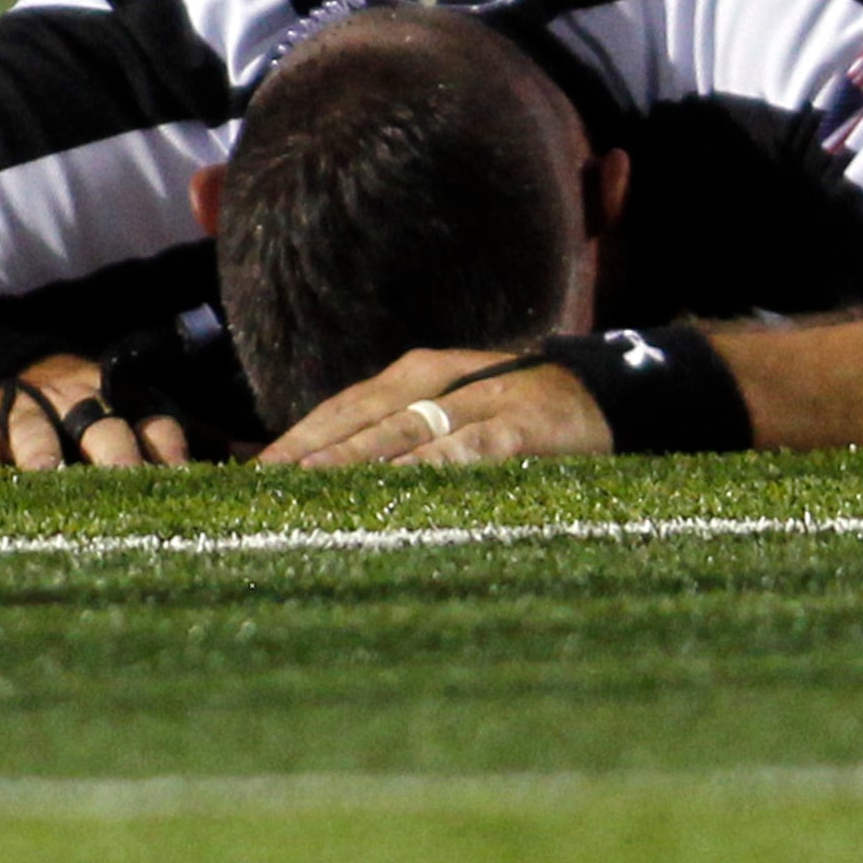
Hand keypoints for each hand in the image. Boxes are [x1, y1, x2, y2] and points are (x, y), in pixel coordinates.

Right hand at [0, 353, 191, 469]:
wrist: (16, 374)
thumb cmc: (98, 412)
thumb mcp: (144, 417)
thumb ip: (198, 440)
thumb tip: (264, 462)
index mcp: (127, 403)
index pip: (156, 422)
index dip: (170, 447)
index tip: (185, 477)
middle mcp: (81, 403)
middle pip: (102, 426)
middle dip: (115, 453)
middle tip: (127, 482)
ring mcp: (28, 413)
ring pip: (36, 428)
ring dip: (41, 449)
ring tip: (43, 474)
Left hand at [256, 348, 614, 467]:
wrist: (612, 397)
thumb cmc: (520, 416)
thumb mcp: (455, 412)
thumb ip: (398, 438)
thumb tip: (320, 473)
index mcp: (418, 372)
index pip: (343, 406)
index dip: (295, 438)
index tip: (251, 474)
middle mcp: (442, 380)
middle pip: (361, 416)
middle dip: (309, 450)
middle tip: (263, 485)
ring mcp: (481, 402)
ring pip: (404, 430)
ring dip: (354, 458)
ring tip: (309, 484)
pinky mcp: (519, 431)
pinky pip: (465, 451)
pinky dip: (428, 469)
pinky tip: (396, 489)